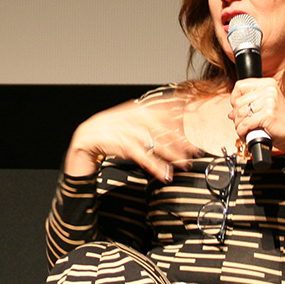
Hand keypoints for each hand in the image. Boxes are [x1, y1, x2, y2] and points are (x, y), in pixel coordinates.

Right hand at [64, 97, 199, 182]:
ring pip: (158, 144)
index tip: (196, 120)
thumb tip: (171, 109)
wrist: (88, 134)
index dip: (181, 114)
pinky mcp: (126, 147)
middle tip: (196, 149)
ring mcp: (132, 133)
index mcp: (140, 110)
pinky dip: (157, 167)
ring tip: (185, 163)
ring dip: (173, 155)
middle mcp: (137, 120)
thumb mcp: (129, 115)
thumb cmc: (111, 126)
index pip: (164, 110)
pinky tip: (166, 174)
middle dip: (182, 140)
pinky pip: (145, 158)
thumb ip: (148, 113)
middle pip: (166, 129)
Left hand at [228, 77, 284, 158]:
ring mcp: (269, 102)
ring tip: (242, 130)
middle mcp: (269, 90)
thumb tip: (231, 112)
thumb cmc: (280, 122)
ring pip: (241, 113)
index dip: (234, 98)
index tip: (236, 107)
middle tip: (240, 123)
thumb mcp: (266, 107)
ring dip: (238, 124)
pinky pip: (246, 123)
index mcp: (268, 84)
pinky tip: (245, 134)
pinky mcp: (268, 114)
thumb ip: (249, 105)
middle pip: (239, 101)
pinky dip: (242, 131)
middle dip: (236, 115)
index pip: (240, 86)